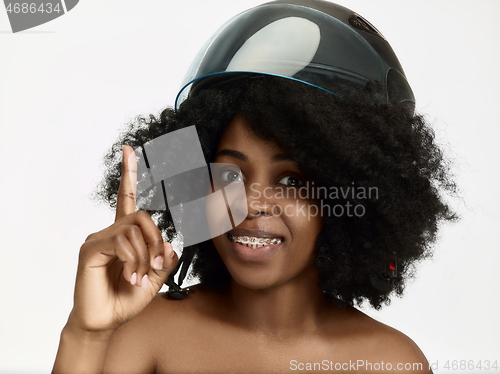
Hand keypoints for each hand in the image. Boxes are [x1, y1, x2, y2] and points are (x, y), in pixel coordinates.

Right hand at [69, 145, 177, 332]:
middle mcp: (110, 232)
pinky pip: (120, 241)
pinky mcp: (90, 250)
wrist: (105, 321)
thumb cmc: (126, 298)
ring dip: (144, 256)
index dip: (129, 174)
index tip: (129, 150)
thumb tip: (170, 242)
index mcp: (125, 235)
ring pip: (133, 230)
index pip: (127, 198)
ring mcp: (98, 239)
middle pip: (142, 216)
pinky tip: (129, 275)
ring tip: (138, 277)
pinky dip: (132, 260)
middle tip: (155, 265)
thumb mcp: (155, 278)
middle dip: (155, 240)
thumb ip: (164, 258)